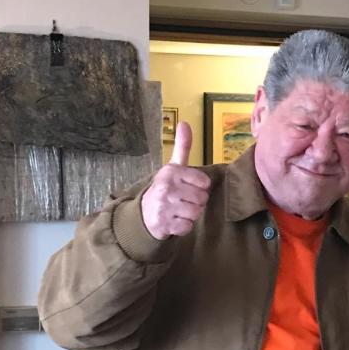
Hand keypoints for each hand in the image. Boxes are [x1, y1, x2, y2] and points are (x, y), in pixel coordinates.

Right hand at [141, 122, 210, 239]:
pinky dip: (184, 227)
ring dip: (191, 215)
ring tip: (180, 210)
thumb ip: (182, 146)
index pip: (204, 183)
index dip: (200, 187)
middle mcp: (167, 188)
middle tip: (184, 200)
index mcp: (171, 172)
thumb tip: (185, 123)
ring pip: (196, 213)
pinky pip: (187, 227)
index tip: (189, 187)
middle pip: (202, 199)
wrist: (144, 213)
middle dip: (196, 202)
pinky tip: (175, 221)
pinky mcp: (164, 224)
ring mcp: (164, 207)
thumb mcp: (173, 166)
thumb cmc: (165, 188)